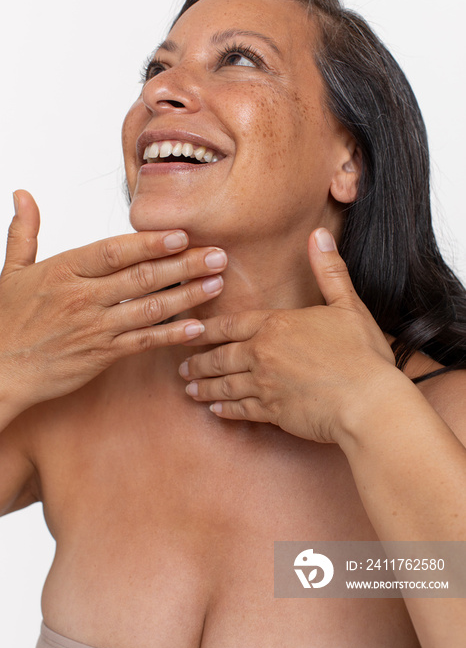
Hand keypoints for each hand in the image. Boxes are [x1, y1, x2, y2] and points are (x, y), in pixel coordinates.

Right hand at [0, 190, 226, 417]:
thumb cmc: (7, 321)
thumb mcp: (10, 271)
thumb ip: (24, 232)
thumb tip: (22, 194)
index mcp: (64, 270)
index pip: (114, 251)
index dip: (150, 243)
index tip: (181, 235)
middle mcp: (83, 297)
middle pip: (142, 277)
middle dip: (184, 264)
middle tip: (218, 255)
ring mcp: (96, 328)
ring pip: (150, 309)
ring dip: (188, 295)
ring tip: (217, 283)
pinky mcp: (103, 354)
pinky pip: (144, 342)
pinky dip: (172, 335)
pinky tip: (198, 327)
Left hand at [179, 228, 395, 443]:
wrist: (368, 402)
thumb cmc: (361, 353)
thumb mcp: (348, 305)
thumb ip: (328, 270)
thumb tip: (318, 234)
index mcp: (276, 325)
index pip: (231, 324)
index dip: (208, 328)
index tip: (189, 330)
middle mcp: (262, 354)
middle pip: (220, 356)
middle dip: (199, 362)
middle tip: (182, 366)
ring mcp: (265, 385)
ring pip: (224, 385)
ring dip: (204, 386)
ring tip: (189, 389)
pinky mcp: (272, 413)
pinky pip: (240, 410)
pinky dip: (225, 409)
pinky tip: (215, 410)